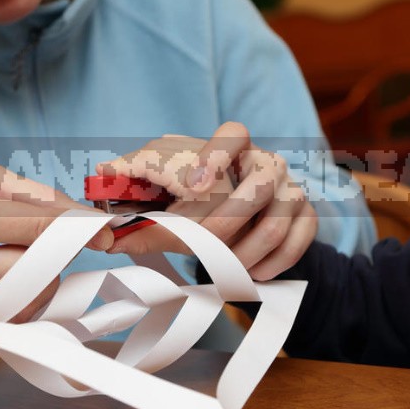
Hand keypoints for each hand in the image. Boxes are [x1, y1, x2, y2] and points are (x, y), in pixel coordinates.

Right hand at [0, 151, 112, 319]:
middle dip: (57, 253)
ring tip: (26, 251)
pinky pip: (3, 312)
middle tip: (56, 237)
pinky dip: (18, 293)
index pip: (38, 229)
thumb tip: (82, 217)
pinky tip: (7, 269)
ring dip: (41, 277)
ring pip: (24, 299)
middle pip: (36, 270)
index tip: (104, 230)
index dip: (78, 229)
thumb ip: (35, 196)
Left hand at [96, 122, 315, 279]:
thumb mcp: (158, 197)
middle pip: (258, 186)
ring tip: (220, 269)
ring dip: (243, 253)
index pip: (232, 135)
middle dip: (223, 225)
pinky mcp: (306, 215)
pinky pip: (297, 242)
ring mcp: (292, 187)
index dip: (216, 157)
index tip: (192, 188)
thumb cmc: (186, 198)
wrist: (235, 211)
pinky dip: (272, 264)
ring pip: (276, 223)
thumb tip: (103, 234)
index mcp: (230, 143)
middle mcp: (266, 159)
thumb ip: (132, 210)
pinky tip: (249, 274)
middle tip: (198, 247)